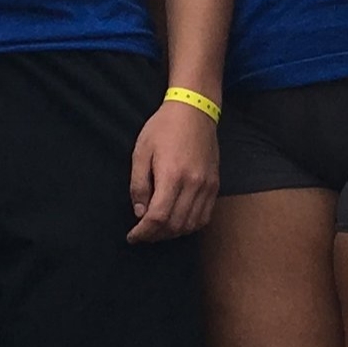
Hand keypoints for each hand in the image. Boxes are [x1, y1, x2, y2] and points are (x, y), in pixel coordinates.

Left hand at [128, 98, 217, 242]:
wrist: (194, 110)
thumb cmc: (164, 127)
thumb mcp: (141, 152)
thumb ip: (139, 185)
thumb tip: (140, 212)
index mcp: (172, 175)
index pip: (158, 217)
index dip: (143, 232)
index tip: (133, 236)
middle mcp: (193, 184)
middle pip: (175, 225)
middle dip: (155, 235)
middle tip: (142, 234)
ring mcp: (207, 186)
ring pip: (191, 225)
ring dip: (172, 233)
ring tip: (158, 230)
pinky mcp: (215, 185)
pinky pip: (205, 216)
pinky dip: (190, 225)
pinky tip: (177, 222)